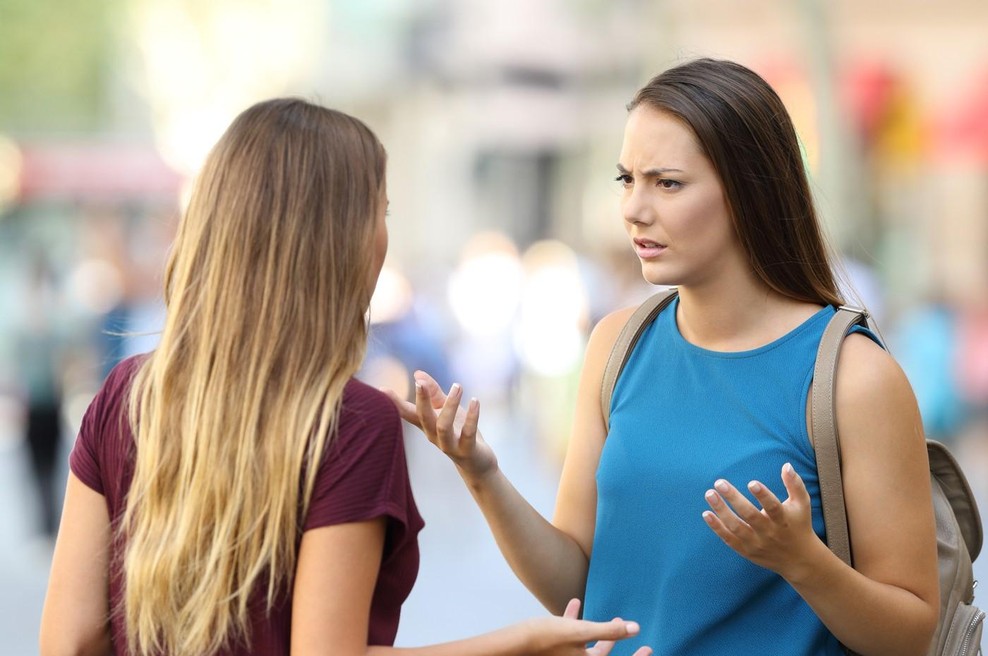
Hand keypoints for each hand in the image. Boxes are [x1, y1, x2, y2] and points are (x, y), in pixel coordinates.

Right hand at [383, 371, 497, 480]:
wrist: (477, 462)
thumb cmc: (459, 432)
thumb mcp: (446, 409)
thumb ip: (433, 392)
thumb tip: (417, 374)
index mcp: (427, 425)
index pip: (408, 412)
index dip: (394, 402)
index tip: (380, 390)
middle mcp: (433, 436)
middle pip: (423, 418)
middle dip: (421, 400)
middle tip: (420, 383)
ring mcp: (449, 445)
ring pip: (443, 427)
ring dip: (450, 406)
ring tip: (458, 386)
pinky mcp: (466, 450)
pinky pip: (467, 434)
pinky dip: (472, 417)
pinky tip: (475, 401)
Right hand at [520, 598, 651, 655]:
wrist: (514, 644)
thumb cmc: (546, 639)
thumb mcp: (580, 632)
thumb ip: (607, 630)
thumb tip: (635, 628)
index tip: (648, 648)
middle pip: (603, 654)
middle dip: (615, 640)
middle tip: (626, 630)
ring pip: (588, 645)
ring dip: (600, 631)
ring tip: (610, 616)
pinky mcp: (554, 648)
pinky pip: (569, 636)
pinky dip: (575, 622)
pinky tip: (575, 605)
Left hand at [702, 463, 822, 579]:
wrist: (798, 559)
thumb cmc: (799, 525)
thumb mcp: (802, 505)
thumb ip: (795, 485)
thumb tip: (786, 465)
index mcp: (783, 520)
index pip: (773, 507)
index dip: (763, 496)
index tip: (751, 482)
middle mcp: (769, 532)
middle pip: (750, 516)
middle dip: (734, 499)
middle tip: (719, 482)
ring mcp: (757, 543)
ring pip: (736, 527)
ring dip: (721, 511)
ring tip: (710, 494)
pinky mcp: (746, 551)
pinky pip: (729, 539)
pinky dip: (717, 527)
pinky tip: (706, 513)